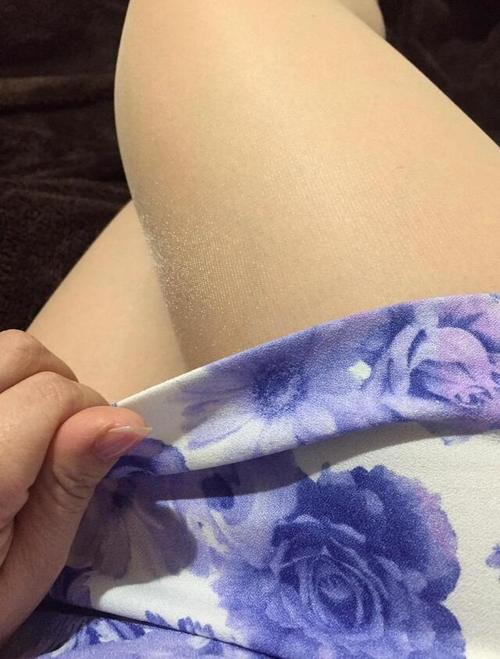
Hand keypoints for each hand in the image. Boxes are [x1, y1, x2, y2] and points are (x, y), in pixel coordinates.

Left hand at [0, 330, 150, 643]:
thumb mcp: (30, 564)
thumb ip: (69, 486)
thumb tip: (128, 422)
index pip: (52, 394)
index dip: (89, 417)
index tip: (95, 455)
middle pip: (21, 352)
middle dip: (59, 387)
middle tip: (60, 442)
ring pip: (1, 350)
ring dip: (30, 382)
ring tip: (29, 434)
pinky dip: (8, 388)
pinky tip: (7, 428)